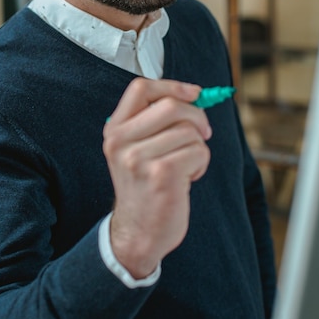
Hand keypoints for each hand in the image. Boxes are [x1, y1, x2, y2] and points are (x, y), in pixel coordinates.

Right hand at [103, 77, 211, 278]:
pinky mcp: (161, 174)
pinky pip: (198, 151)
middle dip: (197, 116)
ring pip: (189, 131)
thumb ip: (155, 122)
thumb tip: (193, 95)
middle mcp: (121, 142)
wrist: (139, 232)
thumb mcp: (136, 150)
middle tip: (203, 133)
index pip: (141, 89)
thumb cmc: (145, 187)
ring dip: (198, 148)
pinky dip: (201, 163)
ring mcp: (138, 158)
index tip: (193, 93)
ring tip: (186, 166)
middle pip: (171, 105)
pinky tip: (188, 179)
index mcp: (115, 130)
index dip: (172, 86)